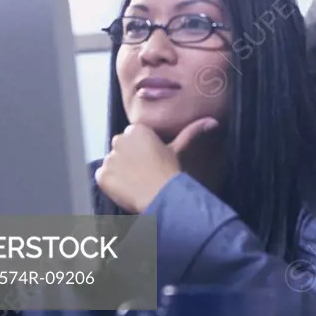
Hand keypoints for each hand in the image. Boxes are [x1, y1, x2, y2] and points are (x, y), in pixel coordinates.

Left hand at [95, 117, 219, 212]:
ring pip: (112, 163)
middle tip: (142, 171)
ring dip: (119, 171)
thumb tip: (214, 121)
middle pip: (120, 148)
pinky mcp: (101, 175)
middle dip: (127, 158)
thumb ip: (192, 131)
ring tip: (135, 181)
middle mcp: (119, 140)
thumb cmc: (170, 170)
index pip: (132, 137)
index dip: (140, 150)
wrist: (160, 194)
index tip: (149, 160)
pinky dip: (110, 183)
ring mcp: (109, 158)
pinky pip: (102, 177)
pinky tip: (125, 188)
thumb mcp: (179, 148)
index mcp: (137, 130)